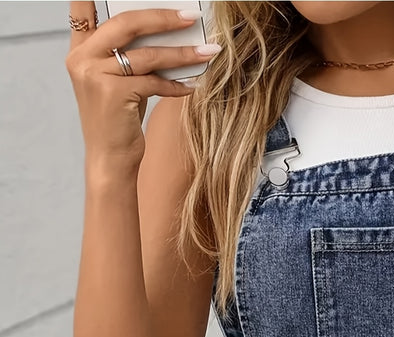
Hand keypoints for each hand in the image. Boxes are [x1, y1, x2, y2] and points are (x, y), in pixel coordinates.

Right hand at [65, 3, 215, 168]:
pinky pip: (153, 81)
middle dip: (162, 17)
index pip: (83, 9)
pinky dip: (176, 84)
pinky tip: (192, 85)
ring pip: (146, 55)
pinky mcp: (113, 93)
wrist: (110, 160)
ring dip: (182, 53)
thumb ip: (128, 55)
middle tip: (191, 16)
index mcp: (80, 50)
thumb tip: (167, 30)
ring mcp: (95, 75)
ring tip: (208, 51)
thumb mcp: (117, 82)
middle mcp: (82, 58)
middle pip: (126, 23)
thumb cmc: (117, 120)